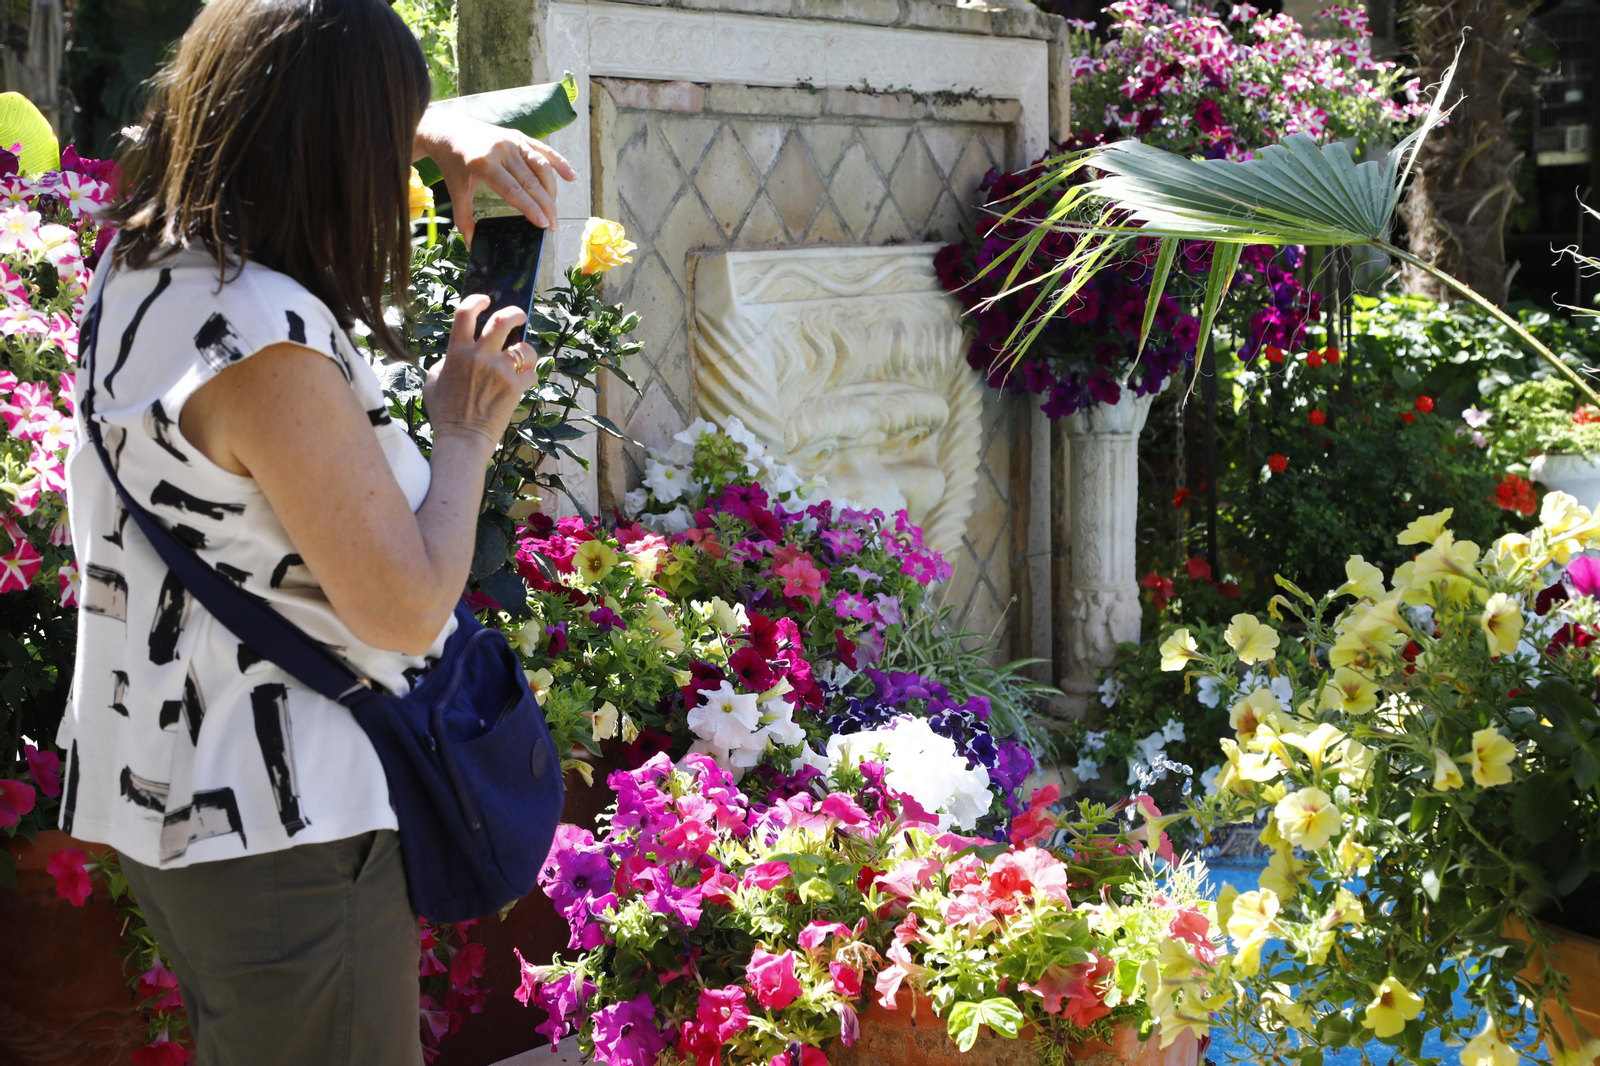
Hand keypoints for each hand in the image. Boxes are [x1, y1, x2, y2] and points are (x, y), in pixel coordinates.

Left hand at [414, 111, 576, 243]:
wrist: (449, 130)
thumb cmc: (453, 164)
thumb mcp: (456, 191)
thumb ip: (464, 218)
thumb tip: (472, 244)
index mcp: (484, 164)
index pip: (514, 190)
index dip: (531, 208)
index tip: (543, 224)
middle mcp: (501, 150)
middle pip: (531, 181)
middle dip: (545, 205)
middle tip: (554, 225)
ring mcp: (512, 141)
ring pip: (541, 166)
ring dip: (552, 189)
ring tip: (554, 209)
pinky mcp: (519, 136)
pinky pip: (544, 150)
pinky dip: (559, 163)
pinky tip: (572, 177)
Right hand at [423, 294, 541, 444]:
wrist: (462, 438)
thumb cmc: (444, 412)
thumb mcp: (433, 381)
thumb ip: (446, 361)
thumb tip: (458, 352)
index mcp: (457, 352)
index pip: (466, 313)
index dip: (477, 301)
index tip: (486, 299)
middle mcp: (480, 356)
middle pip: (503, 320)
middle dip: (515, 313)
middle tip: (520, 316)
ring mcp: (500, 371)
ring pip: (525, 348)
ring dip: (526, 352)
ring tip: (522, 360)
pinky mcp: (516, 387)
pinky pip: (532, 372)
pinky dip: (530, 376)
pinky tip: (522, 382)